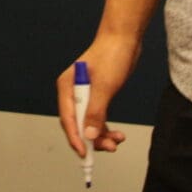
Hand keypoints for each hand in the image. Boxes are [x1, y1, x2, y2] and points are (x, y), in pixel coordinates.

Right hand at [57, 34, 140, 159]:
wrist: (124, 38)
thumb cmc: (111, 55)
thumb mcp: (104, 87)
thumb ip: (95, 113)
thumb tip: (88, 136)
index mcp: (67, 87)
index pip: (68, 119)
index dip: (75, 138)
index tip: (84, 153)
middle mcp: (73, 92)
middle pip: (77, 124)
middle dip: (92, 138)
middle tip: (109, 147)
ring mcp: (85, 94)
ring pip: (88, 123)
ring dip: (101, 135)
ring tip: (117, 141)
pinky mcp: (97, 95)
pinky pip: (97, 117)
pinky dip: (106, 127)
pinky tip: (117, 133)